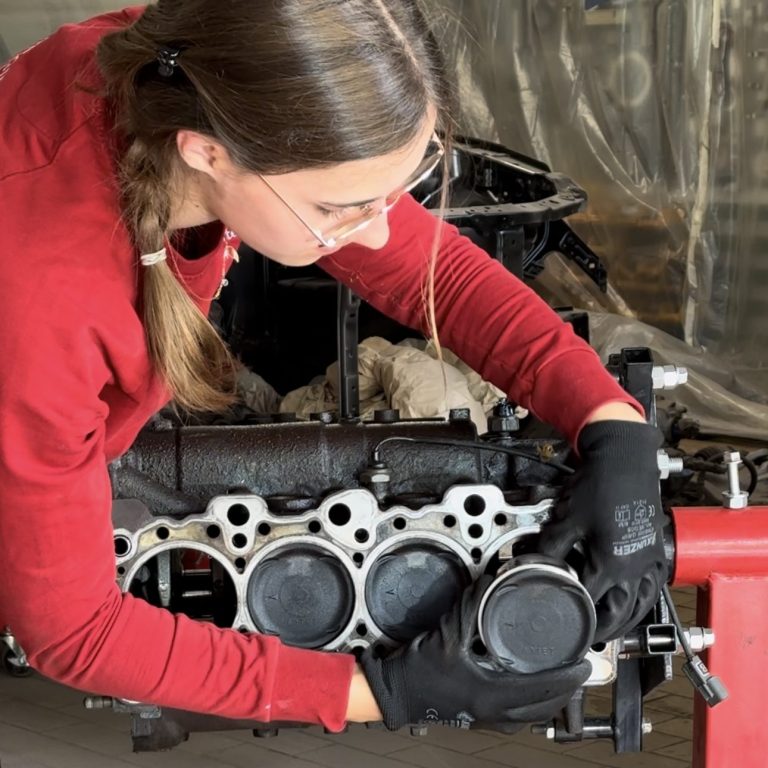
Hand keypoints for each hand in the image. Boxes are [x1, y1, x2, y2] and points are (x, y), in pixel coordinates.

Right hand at [360, 577, 590, 730]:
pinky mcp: (480, 718)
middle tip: (580, 670)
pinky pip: (519, 717)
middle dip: (567, 690)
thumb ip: (470, 607)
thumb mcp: (447, 633)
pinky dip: (533, 704)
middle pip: (544, 707)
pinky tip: (532, 689)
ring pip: (533, 716)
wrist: (398, 692)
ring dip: (551, 699)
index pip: (542, 689)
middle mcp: (494, 713)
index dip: (567, 678)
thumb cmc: (420, 670)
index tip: (583, 664)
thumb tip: (489, 580)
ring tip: (563, 678)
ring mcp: (488, 720)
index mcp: (491, 693)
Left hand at [537, 420, 668, 642]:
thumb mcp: (566, 519)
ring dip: (628, 619)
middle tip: (591, 637)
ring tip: (614, 627)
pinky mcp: (656, 548)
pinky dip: (646, 598)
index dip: (576, 615)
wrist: (626, 459)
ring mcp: (650, 559)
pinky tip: (639, 598)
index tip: (567, 625)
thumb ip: (550, 546)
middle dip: (605, 628)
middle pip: (621, 612)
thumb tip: (532, 560)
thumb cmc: (600, 486)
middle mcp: (635, 568)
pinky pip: (655, 584)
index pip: (591, 602)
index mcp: (611, 565)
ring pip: (642, 603)